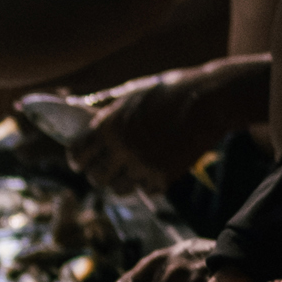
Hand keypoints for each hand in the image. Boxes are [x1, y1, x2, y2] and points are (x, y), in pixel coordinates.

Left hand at [70, 76, 217, 194]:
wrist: (209, 102)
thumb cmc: (170, 91)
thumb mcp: (132, 93)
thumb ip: (103, 105)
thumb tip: (72, 106)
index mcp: (109, 125)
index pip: (77, 154)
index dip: (77, 160)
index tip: (80, 162)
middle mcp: (121, 149)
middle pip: (96, 177)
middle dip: (98, 174)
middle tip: (105, 169)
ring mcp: (143, 165)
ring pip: (118, 189)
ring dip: (121, 182)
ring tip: (129, 171)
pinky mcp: (163, 177)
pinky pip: (145, 190)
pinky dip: (147, 183)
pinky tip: (153, 169)